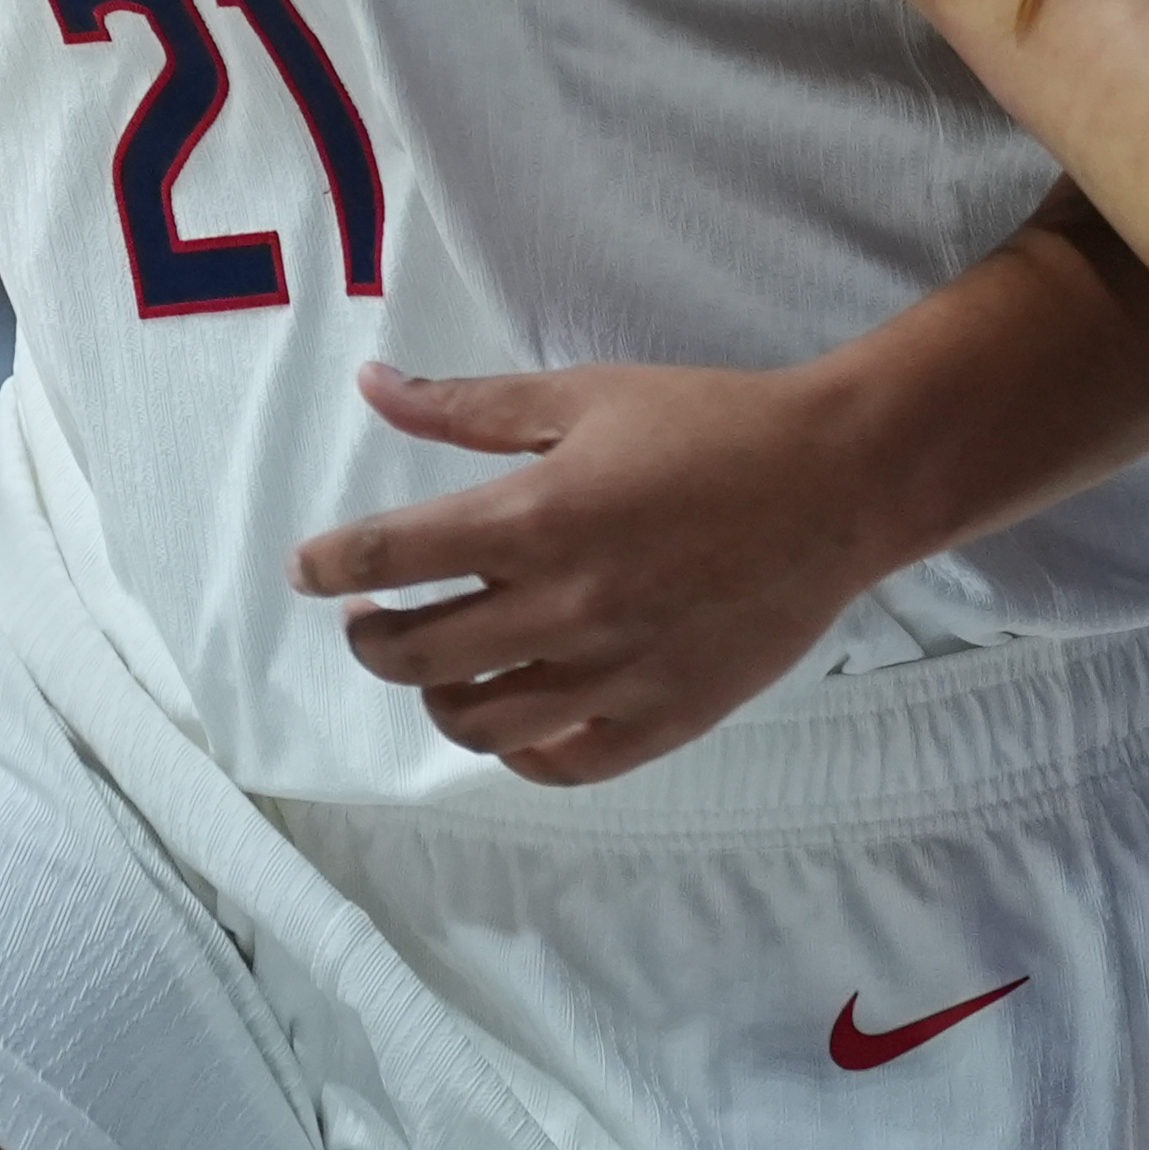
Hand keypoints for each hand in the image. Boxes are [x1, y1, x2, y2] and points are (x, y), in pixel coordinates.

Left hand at [285, 356, 892, 785]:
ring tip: (441, 667)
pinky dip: (522, 750)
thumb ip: (469, 406)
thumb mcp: (585, 394)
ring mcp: (613, 671)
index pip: (392, 557)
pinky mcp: (665, 716)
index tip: (310, 569)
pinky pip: (564, 762)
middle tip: (370, 618)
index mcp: (535, 517)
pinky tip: (517, 718)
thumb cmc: (711, 423)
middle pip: (416, 654)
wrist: (838, 481)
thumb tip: (374, 386)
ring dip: (436, 697)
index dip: (332, 565)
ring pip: (479, 722)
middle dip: (370, 637)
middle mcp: (563, 606)